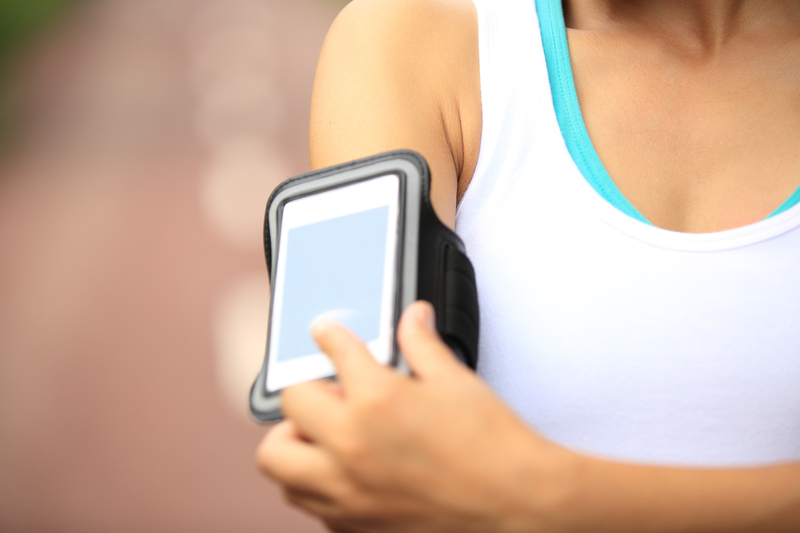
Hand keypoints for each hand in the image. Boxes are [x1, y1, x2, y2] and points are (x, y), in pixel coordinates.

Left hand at [256, 301, 570, 532]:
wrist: (519, 506)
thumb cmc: (493, 447)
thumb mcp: (456, 381)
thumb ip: (422, 344)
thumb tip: (413, 317)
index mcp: (376, 402)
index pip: (332, 351)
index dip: (329, 335)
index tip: (325, 333)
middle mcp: (350, 447)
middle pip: (289, 405)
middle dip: (304, 390)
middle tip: (328, 390)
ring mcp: (347, 492)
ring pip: (279, 463)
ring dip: (294, 440)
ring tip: (321, 433)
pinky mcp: (354, 525)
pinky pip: (307, 501)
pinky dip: (313, 481)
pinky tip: (343, 469)